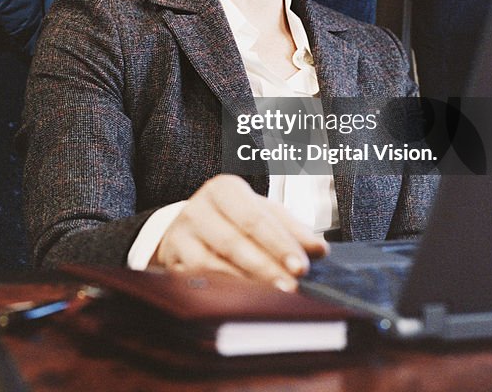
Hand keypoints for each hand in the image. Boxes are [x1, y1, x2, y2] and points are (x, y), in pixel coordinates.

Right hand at [151, 174, 328, 289]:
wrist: (190, 227)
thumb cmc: (234, 219)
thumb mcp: (263, 215)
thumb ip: (292, 230)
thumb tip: (319, 249)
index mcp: (224, 189)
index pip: (254, 218)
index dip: (279, 244)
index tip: (302, 266)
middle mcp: (198, 208)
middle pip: (233, 242)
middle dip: (265, 267)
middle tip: (292, 288)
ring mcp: (181, 234)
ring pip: (212, 264)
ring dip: (245, 284)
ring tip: (272, 298)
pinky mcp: (172, 259)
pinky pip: (198, 280)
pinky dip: (221, 292)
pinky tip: (242, 302)